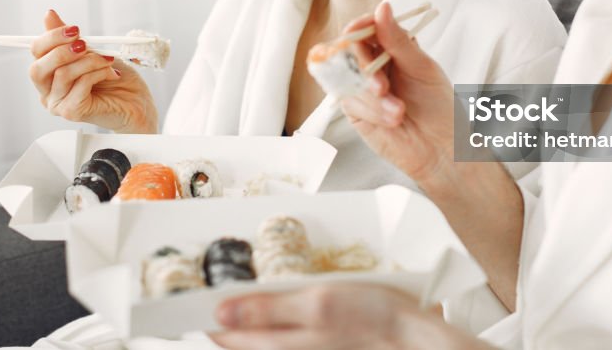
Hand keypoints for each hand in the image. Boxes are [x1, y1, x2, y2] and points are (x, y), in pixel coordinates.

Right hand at [28, 9, 157, 132]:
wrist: (136, 102)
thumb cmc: (114, 78)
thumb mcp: (92, 52)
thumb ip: (69, 38)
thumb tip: (49, 15)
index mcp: (48, 74)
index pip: (36, 51)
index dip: (52, 36)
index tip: (74, 28)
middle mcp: (47, 91)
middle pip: (38, 67)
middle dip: (62, 50)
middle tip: (84, 43)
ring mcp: (57, 104)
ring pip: (63, 74)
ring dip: (89, 61)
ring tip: (108, 60)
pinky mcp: (71, 112)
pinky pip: (80, 85)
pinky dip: (98, 73)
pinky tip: (111, 74)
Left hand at [212, 283, 483, 349]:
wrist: (412, 338)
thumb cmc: (371, 317)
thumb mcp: (316, 302)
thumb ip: (266, 309)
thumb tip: (219, 313)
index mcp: (276, 344)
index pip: (222, 332)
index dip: (206, 305)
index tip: (199, 279)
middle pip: (239, 333)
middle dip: (228, 303)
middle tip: (223, 269)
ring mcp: (301, 348)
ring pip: (262, 331)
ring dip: (253, 305)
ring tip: (254, 275)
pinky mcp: (316, 343)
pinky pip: (284, 330)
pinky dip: (277, 311)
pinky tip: (288, 291)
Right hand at [339, 2, 455, 185]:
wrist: (441, 149)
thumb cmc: (439, 107)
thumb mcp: (422, 68)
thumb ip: (398, 41)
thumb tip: (382, 9)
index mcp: (392, 47)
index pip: (366, 28)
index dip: (359, 27)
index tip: (358, 30)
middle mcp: (374, 64)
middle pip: (349, 50)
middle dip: (364, 67)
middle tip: (382, 86)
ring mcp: (362, 86)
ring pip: (347, 77)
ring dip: (372, 97)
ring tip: (398, 112)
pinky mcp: (355, 110)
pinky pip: (349, 100)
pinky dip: (371, 110)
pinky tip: (392, 119)